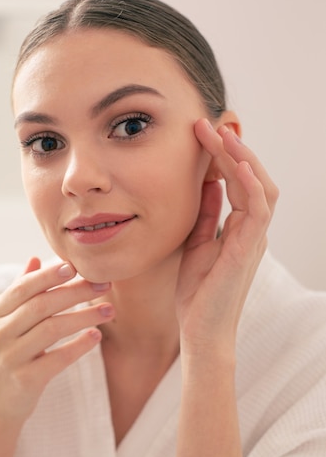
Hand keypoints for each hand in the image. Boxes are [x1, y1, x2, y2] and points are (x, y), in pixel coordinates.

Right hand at [0, 258, 113, 424]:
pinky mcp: (25, 380)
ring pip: (51, 330)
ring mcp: (11, 358)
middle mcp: (0, 333)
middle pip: (41, 306)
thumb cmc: (8, 355)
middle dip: (75, 292)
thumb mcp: (6, 323)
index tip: (75, 265)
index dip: (49, 276)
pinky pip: (57, 359)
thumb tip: (36, 259)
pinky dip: (79, 346)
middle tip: (103, 284)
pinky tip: (96, 336)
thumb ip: (20, 291)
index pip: (24, 288)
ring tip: (109, 311)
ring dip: (84, 317)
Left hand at [176, 119, 278, 361]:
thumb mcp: (197, 245)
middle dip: (231, 148)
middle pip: (252, 177)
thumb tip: (207, 184)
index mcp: (240, 229)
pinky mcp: (249, 249)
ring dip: (241, 157)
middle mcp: (252, 230)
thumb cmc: (197, 295)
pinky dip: (250, 182)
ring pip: (260, 185)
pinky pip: (258, 207)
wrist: (200, 332)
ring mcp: (254, 239)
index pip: (238, 182)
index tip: (200, 134)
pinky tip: (235, 161)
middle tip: (206, 124)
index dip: (222, 156)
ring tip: (219, 133)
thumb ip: (206, 216)